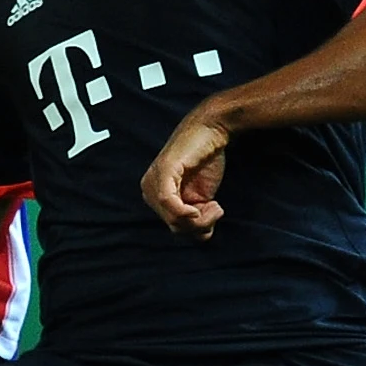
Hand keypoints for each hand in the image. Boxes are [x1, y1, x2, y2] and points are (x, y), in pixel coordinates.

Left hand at [142, 105, 230, 239]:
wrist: (212, 129)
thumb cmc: (207, 159)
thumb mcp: (200, 195)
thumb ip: (194, 215)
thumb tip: (200, 236)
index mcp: (155, 195)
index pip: (175, 227)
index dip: (198, 227)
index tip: (213, 212)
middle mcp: (149, 189)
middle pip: (176, 227)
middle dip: (200, 225)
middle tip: (216, 209)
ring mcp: (154, 181)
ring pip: (176, 221)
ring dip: (201, 220)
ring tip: (216, 206)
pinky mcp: (163, 173)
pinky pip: (172, 206)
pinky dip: (190, 212)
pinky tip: (209, 204)